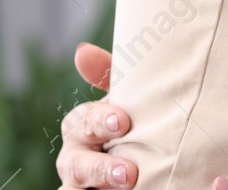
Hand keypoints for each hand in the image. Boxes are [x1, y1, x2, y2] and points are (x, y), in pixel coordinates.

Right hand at [55, 43, 136, 189]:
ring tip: (128, 186)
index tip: (124, 121)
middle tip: (128, 172)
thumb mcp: (127, 101)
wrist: (153, 163)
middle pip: (74, 165)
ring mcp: (82, 187)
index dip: (98, 120)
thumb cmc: (134, 123)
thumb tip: (82, 51)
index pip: (79, 122)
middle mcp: (77, 161)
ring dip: (97, 187)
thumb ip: (109, 77)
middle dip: (97, 168)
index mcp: (84, 130)